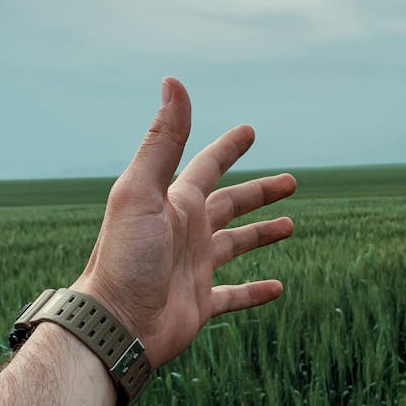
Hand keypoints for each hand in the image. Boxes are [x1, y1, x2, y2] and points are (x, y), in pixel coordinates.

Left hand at [71, 77, 295, 368]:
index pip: (207, 166)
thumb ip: (163, 141)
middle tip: (291, 182)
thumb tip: (173, 81)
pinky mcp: (199, 304)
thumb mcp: (142, 192)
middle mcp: (184, 232)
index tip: (250, 131)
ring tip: (290, 225)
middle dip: (258, 192)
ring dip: (260, 234)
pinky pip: (234, 295)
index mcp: (174, 203)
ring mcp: (192, 268)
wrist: (114, 324)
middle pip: (229, 205)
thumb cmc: (125, 258)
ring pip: (235, 246)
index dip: (229, 148)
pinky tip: (277, 289)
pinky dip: (255, 291)